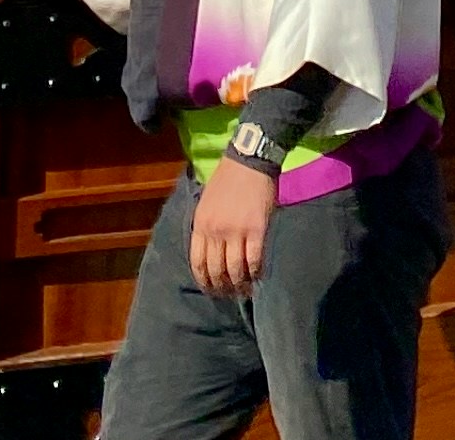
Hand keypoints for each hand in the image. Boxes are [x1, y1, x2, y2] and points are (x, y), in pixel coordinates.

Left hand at [190, 150, 277, 295]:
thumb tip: (208, 253)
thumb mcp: (206, 202)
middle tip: (229, 293)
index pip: (197, 262)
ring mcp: (236, 231)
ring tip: (244, 289)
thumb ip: (205, 226)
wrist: (248, 161)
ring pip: (235, 269)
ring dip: (239, 283)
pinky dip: (255, 272)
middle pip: (216, 270)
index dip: (204, 281)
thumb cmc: (226, 180)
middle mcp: (216, 230)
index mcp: (201, 223)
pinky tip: (257, 276)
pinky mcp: (256, 229)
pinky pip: (254, 260)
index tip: (210, 289)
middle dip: (221, 287)